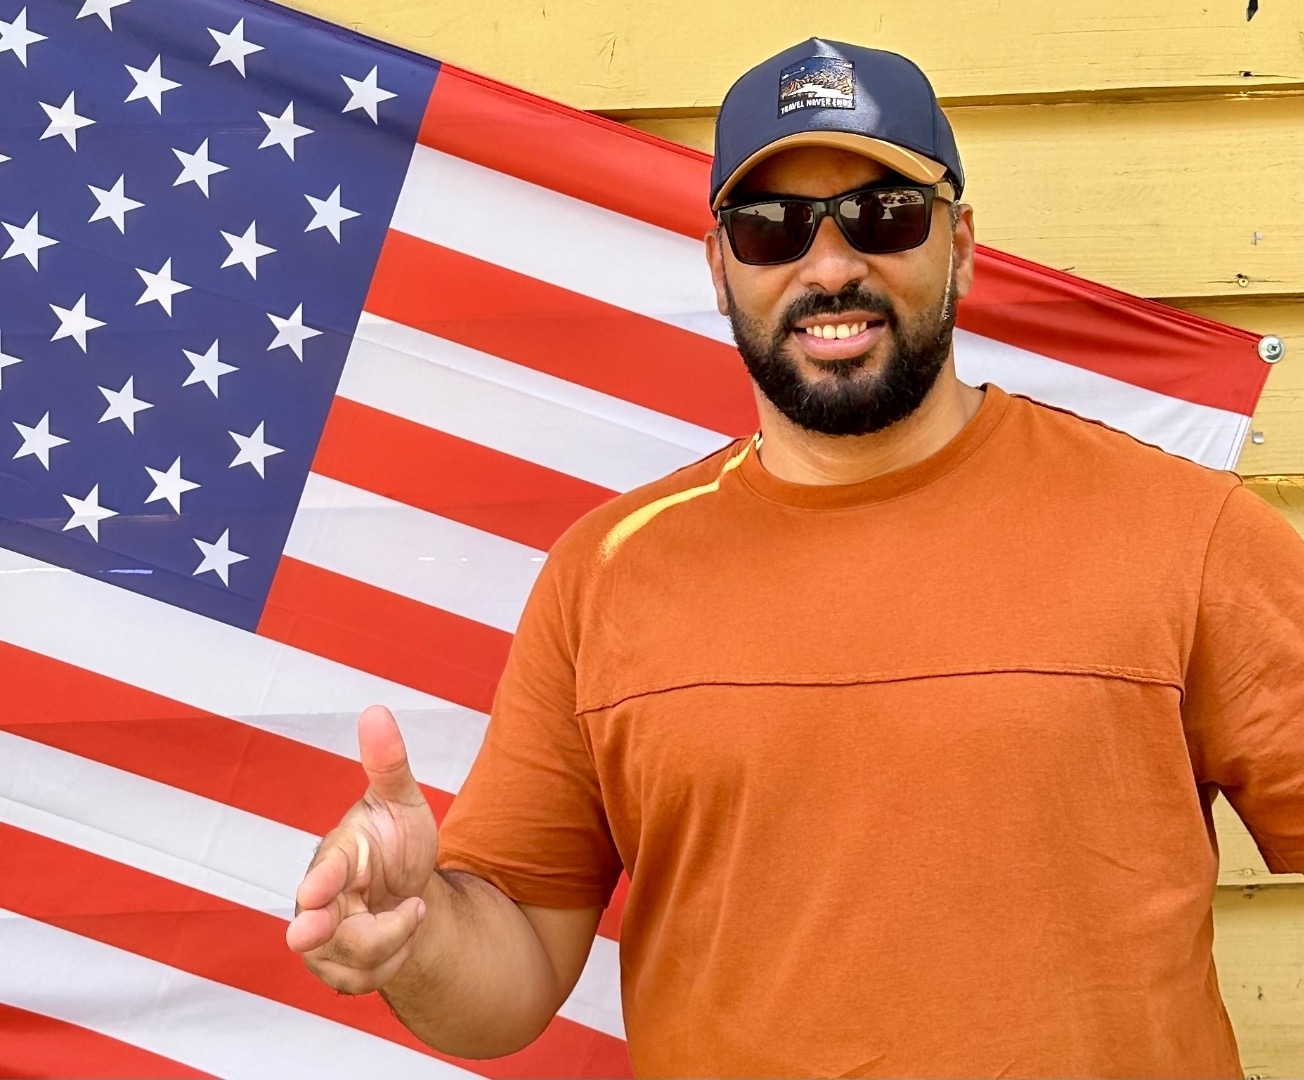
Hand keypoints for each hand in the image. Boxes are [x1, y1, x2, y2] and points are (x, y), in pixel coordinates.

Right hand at [286, 705, 438, 993]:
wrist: (409, 888)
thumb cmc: (396, 840)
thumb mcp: (403, 801)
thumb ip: (389, 763)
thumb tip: (377, 710)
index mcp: (336, 856)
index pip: (324, 869)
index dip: (321, 881)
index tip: (315, 889)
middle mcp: (319, 900)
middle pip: (316, 926)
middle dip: (318, 931)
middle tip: (309, 934)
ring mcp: (323, 939)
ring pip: (352, 957)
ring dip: (394, 938)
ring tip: (412, 908)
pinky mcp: (336, 970)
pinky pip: (364, 980)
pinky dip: (395, 959)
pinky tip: (402, 933)